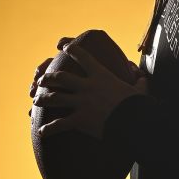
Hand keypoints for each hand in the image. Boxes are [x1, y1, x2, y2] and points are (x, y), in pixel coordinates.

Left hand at [32, 41, 149, 139]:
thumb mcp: (140, 90)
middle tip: (41, 80)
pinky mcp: (79, 120)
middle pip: (61, 77)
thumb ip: (139, 81)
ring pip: (55, 98)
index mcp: (101, 75)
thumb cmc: (138, 105)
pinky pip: (59, 124)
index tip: (62, 47)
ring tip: (36, 101)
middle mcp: (87, 86)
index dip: (71, 49)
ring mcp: (81, 103)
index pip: (82, 56)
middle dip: (49, 78)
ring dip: (43, 99)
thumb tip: (143, 77)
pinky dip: (49, 129)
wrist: (134, 122)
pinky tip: (41, 132)